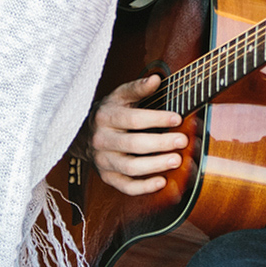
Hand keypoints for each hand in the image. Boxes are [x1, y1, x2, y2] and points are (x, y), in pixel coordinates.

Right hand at [88, 74, 187, 195]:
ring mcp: (103, 160)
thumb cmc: (109, 113)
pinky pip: (125, 186)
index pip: (132, 119)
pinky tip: (162, 181)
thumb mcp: (118, 96)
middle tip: (182, 141)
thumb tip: (155, 79)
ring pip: (130, 168)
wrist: (83, 134)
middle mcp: (101, 140)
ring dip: (156, 165)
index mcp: (105, 117)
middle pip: (132, 144)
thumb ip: (137, 88)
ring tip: (177, 160)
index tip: (178, 118)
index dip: (156, 118)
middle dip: (160, 143)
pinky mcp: (107, 177)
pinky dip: (144, 187)